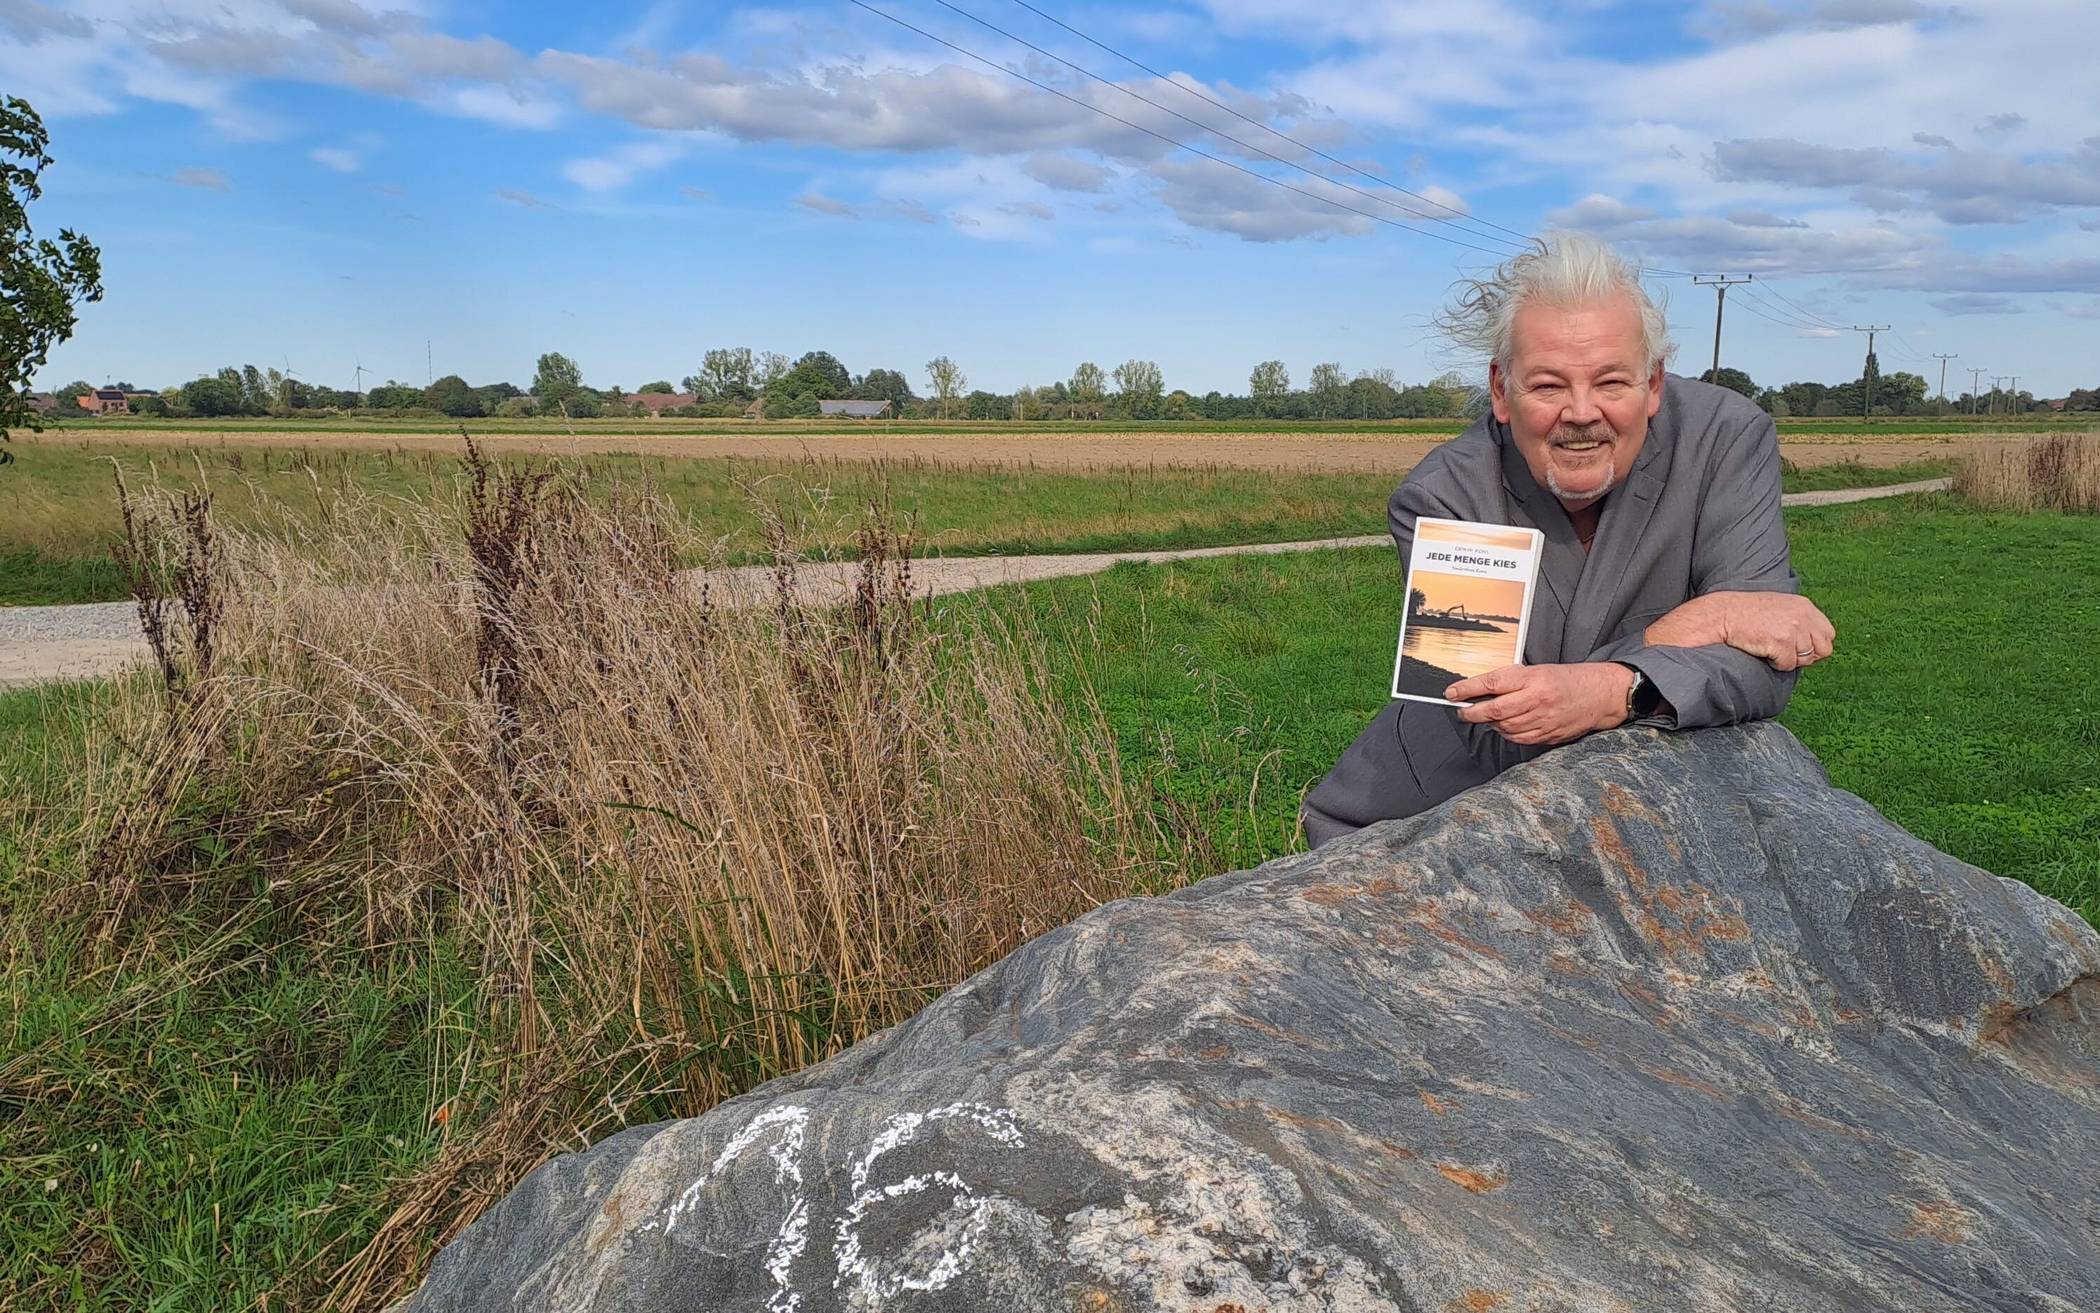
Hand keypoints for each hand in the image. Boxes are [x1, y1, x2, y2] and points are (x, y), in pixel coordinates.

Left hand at [1445, 662, 1634, 745]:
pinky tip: (1504, 727)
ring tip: (1484, 718)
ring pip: (1504, 727)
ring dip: (1489, 724)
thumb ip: (1510, 681)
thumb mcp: (1537, 671)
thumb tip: (1480, 690)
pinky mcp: (1548, 735)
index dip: (1467, 689)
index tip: (1451, 693)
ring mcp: (1543, 719)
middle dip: (1472, 713)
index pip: (1491, 683)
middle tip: (1462, 711)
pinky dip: (1507, 734)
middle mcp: (1536, 699)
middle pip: (1494, 710)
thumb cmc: (1566, 680)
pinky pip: (1519, 738)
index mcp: (1532, 678)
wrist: (1599, 694)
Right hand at [1712, 592, 1835, 671]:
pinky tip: (1763, 651)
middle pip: (1824, 649)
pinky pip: (1788, 665)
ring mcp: (1793, 629)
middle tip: (1786, 652)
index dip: (1815, 646)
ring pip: (1805, 660)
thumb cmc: (1747, 613)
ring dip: (1788, 659)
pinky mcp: (1781, 642)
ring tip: (1770, 648)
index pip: (1828, 634)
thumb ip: (1800, 619)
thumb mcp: (1780, 607)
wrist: (1723, 615)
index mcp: (1805, 606)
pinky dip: (1775, 663)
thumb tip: (1814, 643)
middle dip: (1807, 656)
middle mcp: (1803, 616)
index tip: (1798, 648)